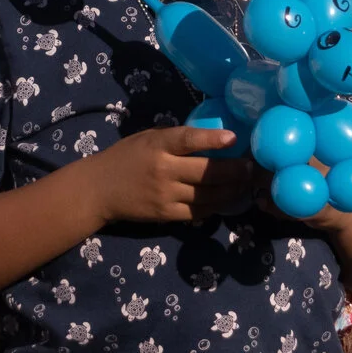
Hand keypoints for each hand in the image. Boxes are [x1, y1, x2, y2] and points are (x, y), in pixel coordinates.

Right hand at [77, 125, 257, 223]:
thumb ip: (176, 139)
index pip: (188, 140)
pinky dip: (215, 205)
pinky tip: (226, 199)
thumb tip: (214, 138)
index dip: (212, 139)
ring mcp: (165, 194)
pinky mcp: (166, 214)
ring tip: (245, 184)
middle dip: (234, 171)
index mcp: (158, 145)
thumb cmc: (127, 157)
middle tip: (250, 168)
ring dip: (231, 190)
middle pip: (206, 172)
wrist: (100, 189)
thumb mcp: (148, 138)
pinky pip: (198, 211)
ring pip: (208, 195)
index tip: (234, 139)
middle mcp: (163, 169)